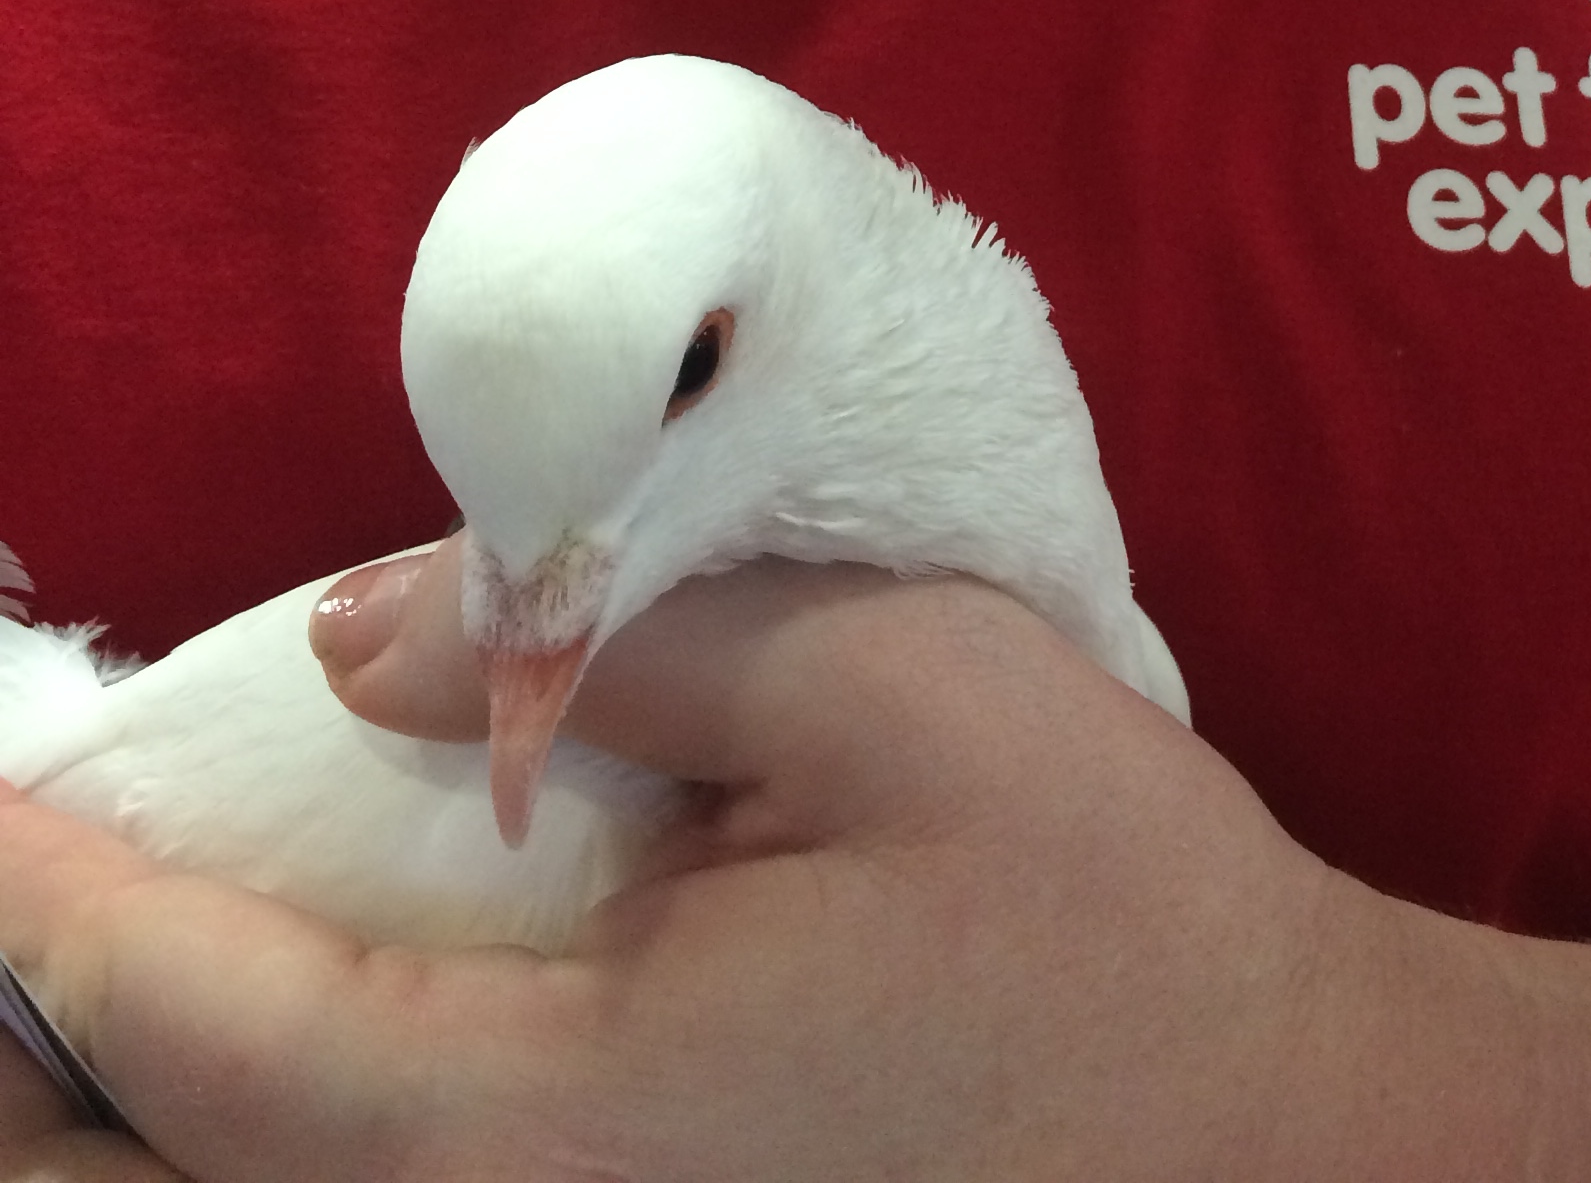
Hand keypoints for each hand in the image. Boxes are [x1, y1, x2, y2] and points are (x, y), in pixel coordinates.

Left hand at [0, 556, 1475, 1182]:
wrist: (1285, 1139)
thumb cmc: (1099, 905)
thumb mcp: (887, 687)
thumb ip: (609, 642)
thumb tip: (362, 638)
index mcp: (556, 1125)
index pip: (207, 1038)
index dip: (58, 918)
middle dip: (46, 1067)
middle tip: (20, 899)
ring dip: (147, 1113)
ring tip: (89, 986)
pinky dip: (278, 1138)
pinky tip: (272, 1052)